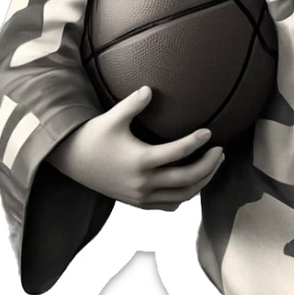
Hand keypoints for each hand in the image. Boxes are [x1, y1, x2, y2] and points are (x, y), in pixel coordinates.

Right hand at [45, 87, 223, 210]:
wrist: (72, 161)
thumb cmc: (94, 136)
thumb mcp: (112, 117)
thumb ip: (133, 103)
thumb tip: (150, 88)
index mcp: (140, 160)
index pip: (178, 153)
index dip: (196, 142)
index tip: (209, 131)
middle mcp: (142, 183)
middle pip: (187, 180)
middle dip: (209, 166)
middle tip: (221, 151)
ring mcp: (140, 196)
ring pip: (182, 197)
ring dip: (202, 182)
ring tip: (214, 164)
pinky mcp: (137, 202)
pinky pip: (169, 205)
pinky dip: (185, 196)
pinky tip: (194, 182)